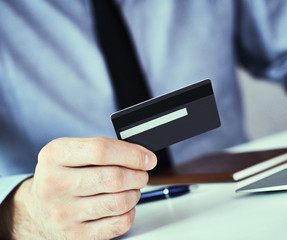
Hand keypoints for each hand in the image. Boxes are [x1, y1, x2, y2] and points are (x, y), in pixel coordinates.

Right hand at [8, 137, 156, 239]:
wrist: (36, 211)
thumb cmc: (61, 177)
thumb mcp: (70, 152)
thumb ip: (102, 149)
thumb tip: (142, 156)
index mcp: (54, 156)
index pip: (101, 150)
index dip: (132, 154)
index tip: (147, 158)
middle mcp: (55, 185)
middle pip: (114, 178)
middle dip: (138, 175)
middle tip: (141, 174)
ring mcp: (64, 213)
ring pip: (120, 201)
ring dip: (135, 193)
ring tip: (131, 189)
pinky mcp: (76, 236)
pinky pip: (120, 223)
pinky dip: (130, 212)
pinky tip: (123, 206)